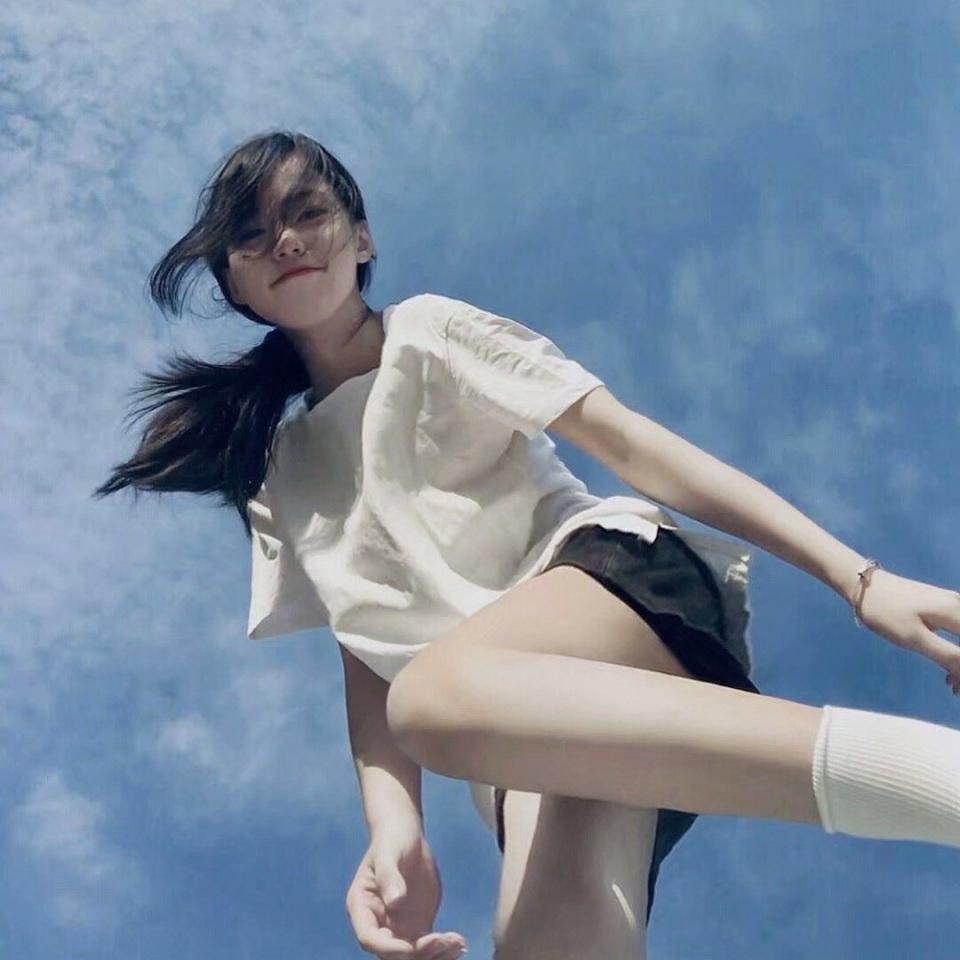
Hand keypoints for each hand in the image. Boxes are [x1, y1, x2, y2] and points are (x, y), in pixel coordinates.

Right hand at [345, 824, 467, 959]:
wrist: (405, 835)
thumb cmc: (391, 840)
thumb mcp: (388, 853)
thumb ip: (389, 876)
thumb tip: (395, 901)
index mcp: (362, 907)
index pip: (369, 939)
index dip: (389, 948)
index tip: (412, 948)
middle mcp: (378, 923)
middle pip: (393, 954)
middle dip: (417, 954)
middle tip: (444, 941)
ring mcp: (398, 927)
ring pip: (412, 955)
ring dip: (434, 955)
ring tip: (457, 944)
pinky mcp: (418, 925)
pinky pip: (428, 946)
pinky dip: (443, 949)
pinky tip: (459, 943)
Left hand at [857, 569, 959, 692]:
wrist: (864, 586)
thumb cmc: (885, 612)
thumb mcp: (914, 637)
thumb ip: (947, 654)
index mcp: (956, 612)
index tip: (956, 687)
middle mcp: (959, 605)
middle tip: (953, 687)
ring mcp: (952, 604)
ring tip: (950, 682)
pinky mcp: (943, 607)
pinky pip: (959, 632)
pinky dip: (957, 651)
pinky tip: (947, 667)